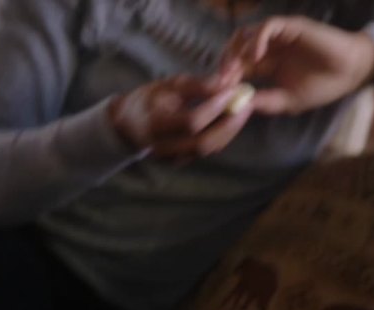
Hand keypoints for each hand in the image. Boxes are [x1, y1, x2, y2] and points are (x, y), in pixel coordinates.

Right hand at [108, 75, 252, 160]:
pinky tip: (231, 121)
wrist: (127, 124)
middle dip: (229, 124)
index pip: (191, 122)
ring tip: (242, 109)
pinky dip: (221, 137)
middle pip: (203, 143)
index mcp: (154, 124)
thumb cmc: (148, 99)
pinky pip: (206, 152)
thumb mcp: (168, 85)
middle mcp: (162, 147)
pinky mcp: (180, 162)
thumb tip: (225, 82)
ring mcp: (171, 159)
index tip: (232, 91)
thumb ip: (196, 85)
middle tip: (246, 104)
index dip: (214, 108)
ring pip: (208, 149)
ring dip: (229, 130)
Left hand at [218, 16, 373, 114]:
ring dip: (237, 50)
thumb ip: (265, 102)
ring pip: (246, 34)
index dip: (226, 78)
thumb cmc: (323, 87)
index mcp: (266, 65)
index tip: (218, 92)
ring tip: (235, 69)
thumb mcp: (289, 101)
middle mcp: (268, 48)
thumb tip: (238, 107)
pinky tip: (257, 56)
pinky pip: (268, 26)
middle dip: (226, 65)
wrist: (350, 73)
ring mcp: (278, 35)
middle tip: (222, 81)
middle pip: (236, 49)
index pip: (238, 68)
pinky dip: (258, 38)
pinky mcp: (291, 26)